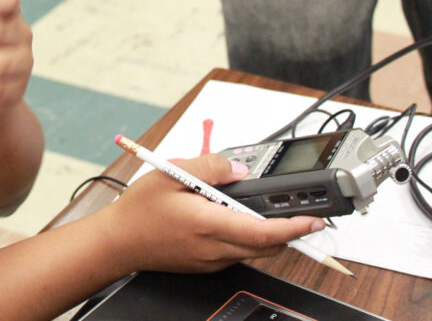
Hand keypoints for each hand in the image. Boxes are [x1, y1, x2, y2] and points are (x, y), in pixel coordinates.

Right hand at [106, 155, 323, 273]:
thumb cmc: (138, 211)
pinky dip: (248, 238)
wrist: (117, 243)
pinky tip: (235, 219)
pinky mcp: (206, 265)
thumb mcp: (170, 172)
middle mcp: (214, 248)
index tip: (314, 220)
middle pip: (268, 246)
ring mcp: (211, 260)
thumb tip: (238, 168)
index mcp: (208, 224)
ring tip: (266, 211)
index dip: (294, 228)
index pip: (263, 233)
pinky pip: (237, 252)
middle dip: (290, 231)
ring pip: (254, 250)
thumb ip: (209, 166)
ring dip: (268, 234)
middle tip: (304, 214)